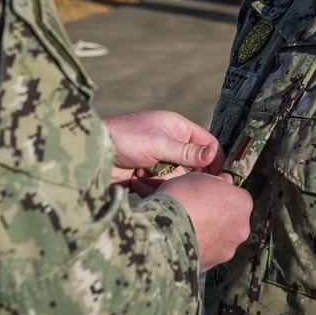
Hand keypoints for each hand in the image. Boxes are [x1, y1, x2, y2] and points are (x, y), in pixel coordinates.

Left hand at [102, 111, 224, 186]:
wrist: (93, 153)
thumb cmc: (125, 137)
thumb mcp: (158, 143)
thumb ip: (186, 152)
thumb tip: (214, 155)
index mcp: (178, 128)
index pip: (208, 144)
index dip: (216, 160)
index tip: (222, 179)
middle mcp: (172, 143)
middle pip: (195, 165)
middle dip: (189, 175)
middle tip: (186, 186)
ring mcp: (160, 160)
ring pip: (178, 179)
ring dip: (165, 181)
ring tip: (146, 175)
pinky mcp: (149, 175)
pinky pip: (162, 186)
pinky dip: (152, 186)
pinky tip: (135, 179)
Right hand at [156, 172, 251, 271]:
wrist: (165, 230)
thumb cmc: (184, 197)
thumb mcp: (200, 178)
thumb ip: (217, 181)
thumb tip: (226, 181)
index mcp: (243, 204)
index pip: (238, 197)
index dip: (222, 194)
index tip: (207, 194)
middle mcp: (241, 229)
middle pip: (232, 220)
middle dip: (218, 216)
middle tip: (196, 211)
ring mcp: (228, 250)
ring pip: (221, 239)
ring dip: (209, 234)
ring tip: (187, 227)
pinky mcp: (212, 265)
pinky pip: (207, 253)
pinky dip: (199, 247)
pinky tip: (183, 240)